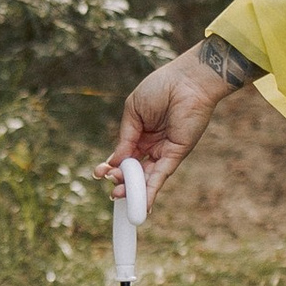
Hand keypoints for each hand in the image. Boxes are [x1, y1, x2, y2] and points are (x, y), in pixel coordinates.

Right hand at [102, 45, 225, 201]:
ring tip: (117, 197)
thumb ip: (125, 137)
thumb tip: (115, 161)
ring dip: (133, 190)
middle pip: (134, 171)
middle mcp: (152, 145)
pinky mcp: (176, 154)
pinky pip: (161, 176)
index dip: (112, 167)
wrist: (186, 81)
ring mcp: (164, 152)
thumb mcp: (133, 112)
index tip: (99, 174)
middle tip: (110, 189)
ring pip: (146, 177)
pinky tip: (142, 204)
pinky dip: (151, 191)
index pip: (123, 157)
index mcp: (140, 133)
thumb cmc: (160, 88)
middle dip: (121, 182)